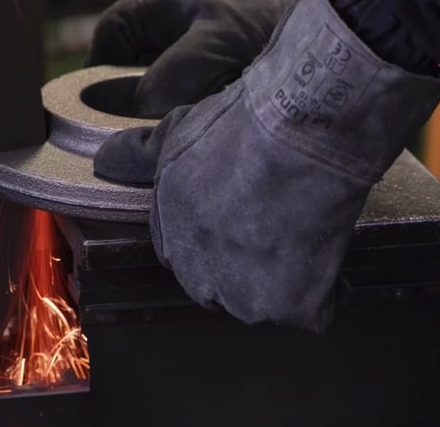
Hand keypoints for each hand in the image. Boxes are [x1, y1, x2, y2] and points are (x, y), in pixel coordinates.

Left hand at [95, 0, 439, 329]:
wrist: (295, 132)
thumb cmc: (239, 126)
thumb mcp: (176, 132)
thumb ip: (139, 154)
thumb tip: (106, 159)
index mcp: (170, 232)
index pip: (186, 255)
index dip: (219, 241)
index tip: (245, 223)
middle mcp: (196, 270)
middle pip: (221, 287)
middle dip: (246, 269)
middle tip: (281, 233)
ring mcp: (241, 294)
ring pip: (263, 303)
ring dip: (285, 283)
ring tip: (308, 241)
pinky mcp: (287, 304)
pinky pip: (310, 313)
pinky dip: (326, 294)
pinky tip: (333, 265)